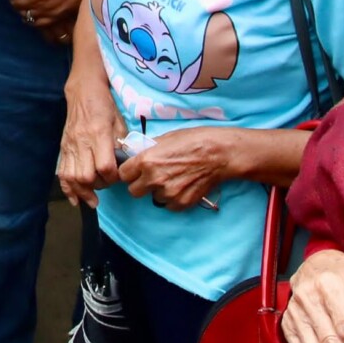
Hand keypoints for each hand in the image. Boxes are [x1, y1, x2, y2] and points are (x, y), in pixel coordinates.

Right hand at [57, 62, 124, 207]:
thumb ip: (121, 144)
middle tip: (107, 184)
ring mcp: (70, 146)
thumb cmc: (105, 105)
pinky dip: (68, 189)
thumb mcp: (119, 122)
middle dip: (98, 186)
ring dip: (83, 192)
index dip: (113, 177)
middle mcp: (82, 142)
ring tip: (92, 200)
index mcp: (98, 134)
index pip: (104, 166)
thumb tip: (124, 165)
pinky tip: (76, 199)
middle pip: (86, 176)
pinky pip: (62, 173)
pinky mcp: (63, 148)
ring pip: (72, 177)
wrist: (83, 92)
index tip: (119, 177)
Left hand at [116, 126, 271, 212]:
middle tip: (152, 176)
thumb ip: (148, 150)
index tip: (135, 170)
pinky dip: (173, 198)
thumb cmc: (194, 141)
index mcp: (146, 161)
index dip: (129, 172)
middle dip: (140, 184)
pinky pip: (169, 205)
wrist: (220, 154)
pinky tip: (183, 185)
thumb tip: (137, 155)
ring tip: (174, 178)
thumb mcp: (166, 138)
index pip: (123, 174)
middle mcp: (154, 179)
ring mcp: (168, 193)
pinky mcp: (181, 203)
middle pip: (134, 191)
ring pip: (153, 198)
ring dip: (159, 191)